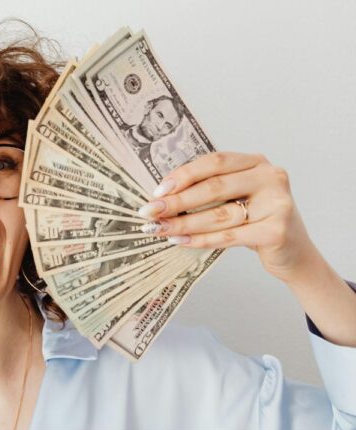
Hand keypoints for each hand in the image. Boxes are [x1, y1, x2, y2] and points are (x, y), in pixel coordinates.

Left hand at [138, 152, 318, 283]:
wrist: (293, 253)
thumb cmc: (256, 221)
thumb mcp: (237, 198)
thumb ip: (209, 190)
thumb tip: (161, 197)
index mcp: (256, 162)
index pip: (214, 162)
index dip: (183, 175)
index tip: (157, 191)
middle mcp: (270, 177)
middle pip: (213, 188)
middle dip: (176, 201)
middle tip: (149, 212)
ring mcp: (277, 203)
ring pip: (219, 214)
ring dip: (183, 223)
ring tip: (158, 229)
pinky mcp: (277, 231)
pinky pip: (228, 236)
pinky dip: (200, 239)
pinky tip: (179, 240)